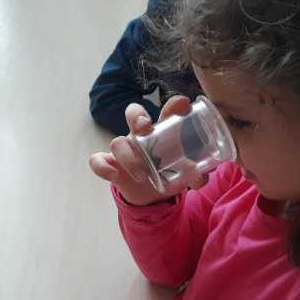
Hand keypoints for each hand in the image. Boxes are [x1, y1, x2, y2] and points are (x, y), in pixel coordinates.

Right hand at [89, 96, 207, 205]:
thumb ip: (195, 174)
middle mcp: (140, 136)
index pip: (165, 112)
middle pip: (133, 114)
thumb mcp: (184, 173)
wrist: (151, 195)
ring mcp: (124, 150)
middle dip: (137, 115)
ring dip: (128, 157)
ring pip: (117, 142)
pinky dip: (103, 167)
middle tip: (145, 126)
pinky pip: (98, 160)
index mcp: (161, 132)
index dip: (173, 105)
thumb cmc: (168, 173)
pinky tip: (114, 176)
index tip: (183, 104)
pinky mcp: (111, 165)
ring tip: (142, 174)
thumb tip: (201, 178)